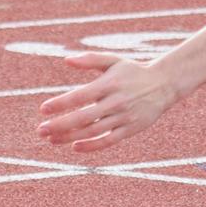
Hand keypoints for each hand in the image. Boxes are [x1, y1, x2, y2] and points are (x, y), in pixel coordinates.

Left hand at [36, 52, 180, 151]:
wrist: (164, 84)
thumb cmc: (133, 71)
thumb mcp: (113, 61)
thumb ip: (90, 60)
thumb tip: (66, 60)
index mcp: (109, 84)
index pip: (80, 96)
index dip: (61, 103)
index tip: (43, 109)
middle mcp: (116, 101)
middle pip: (84, 117)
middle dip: (60, 125)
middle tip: (41, 130)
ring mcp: (124, 117)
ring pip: (93, 131)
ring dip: (70, 137)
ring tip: (51, 140)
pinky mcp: (131, 129)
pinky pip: (109, 140)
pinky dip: (92, 146)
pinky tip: (75, 147)